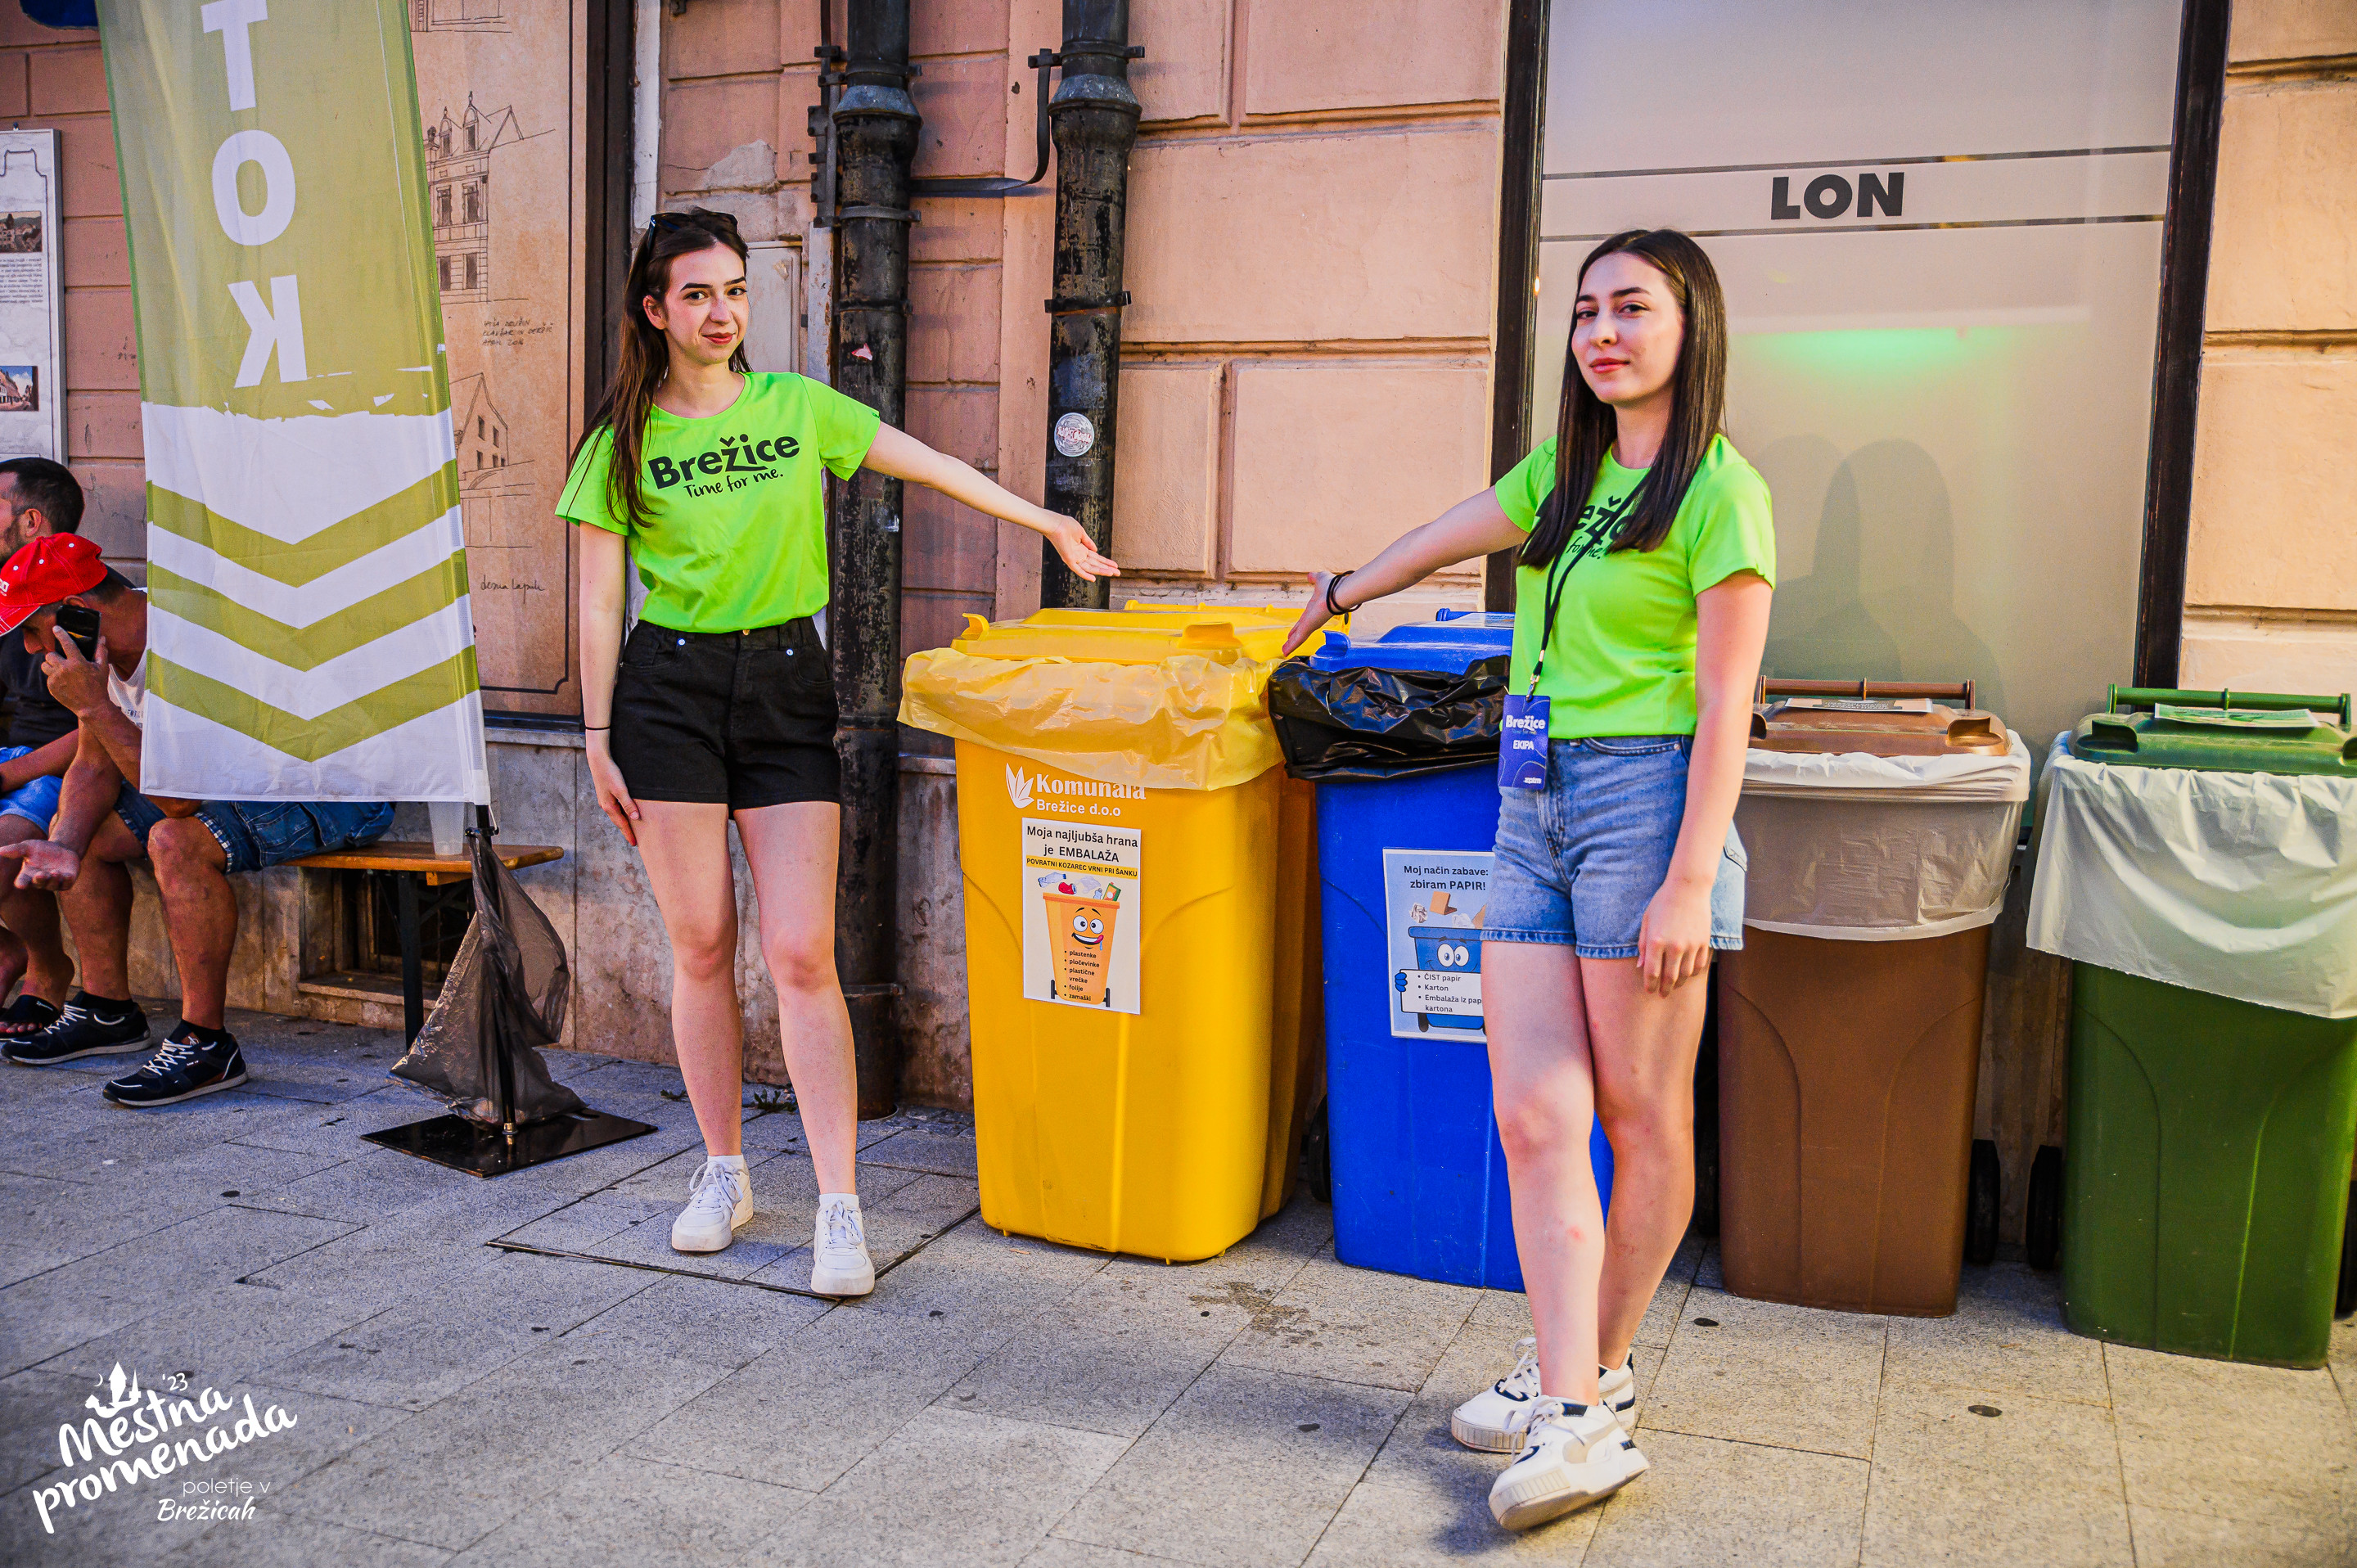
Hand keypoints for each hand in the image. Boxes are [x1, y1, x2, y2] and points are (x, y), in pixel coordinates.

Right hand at [0, 839, 80, 889]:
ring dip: (54, 879)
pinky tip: (68, 875)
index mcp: (28, 874)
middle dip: (40, 879)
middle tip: (41, 874)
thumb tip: (0, 851)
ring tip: (55, 872)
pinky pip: (67, 884)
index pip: (23, 881)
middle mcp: (40, 880)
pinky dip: (67, 880)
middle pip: (38, 883)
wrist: (61, 848)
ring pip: (53, 885)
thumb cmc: (40, 849)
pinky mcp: (66, 881)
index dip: (22, 883)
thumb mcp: (27, 847)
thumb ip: (15, 850)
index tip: (21, 884)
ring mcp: (53, 882)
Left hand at [42, 633, 109, 718]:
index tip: (55, 628)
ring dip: (51, 666)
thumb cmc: (99, 686)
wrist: (91, 706)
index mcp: (77, 662)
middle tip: (62, 660)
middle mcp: (64, 669)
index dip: (60, 634)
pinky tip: (64, 682)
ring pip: (45, 665)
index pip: (66, 643)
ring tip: (60, 670)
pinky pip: (48, 677)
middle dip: (55, 656)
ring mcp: (56, 678)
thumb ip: (101, 652)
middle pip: (50, 655)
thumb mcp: (103, 668)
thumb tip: (102, 638)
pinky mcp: (51, 687)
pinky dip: (54, 678)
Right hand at [585, 732, 640, 846]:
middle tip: (634, 841)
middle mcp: (606, 805)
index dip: (629, 834)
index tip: (635, 843)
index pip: (622, 824)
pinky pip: (615, 808)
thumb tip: (635, 817)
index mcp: (609, 806)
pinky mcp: (606, 794)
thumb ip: (628, 804)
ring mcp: (605, 800)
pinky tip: (625, 814)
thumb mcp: (621, 789)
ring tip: (631, 830)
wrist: (598, 760)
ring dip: (623, 823)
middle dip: (626, 831)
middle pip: (618, 822)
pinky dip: (621, 814)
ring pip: (616, 815)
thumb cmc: (610, 773)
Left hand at [1041, 514, 1118, 582]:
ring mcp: (1074, 558)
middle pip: (1095, 564)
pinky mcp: (1068, 559)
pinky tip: (1094, 579)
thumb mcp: (1081, 533)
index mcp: (1081, 549)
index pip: (1096, 557)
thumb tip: (1096, 550)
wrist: (1055, 524)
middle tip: (1118, 573)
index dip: (1106, 562)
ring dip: (1101, 570)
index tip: (1115, 565)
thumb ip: (1088, 542)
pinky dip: (1085, 574)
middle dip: (1107, 568)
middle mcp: (1078, 555)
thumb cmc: (1066, 525)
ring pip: (1090, 567)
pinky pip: (1078, 570)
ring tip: (1112, 573)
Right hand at [1280, 572, 1343, 656]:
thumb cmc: (1332, 586)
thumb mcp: (1320, 579)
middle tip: (1288, 644)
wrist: (1339, 592)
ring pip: (1299, 637)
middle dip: (1294, 637)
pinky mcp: (1309, 628)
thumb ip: (1314, 578)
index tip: (1294, 630)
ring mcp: (1311, 624)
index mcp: (1314, 608)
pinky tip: (1285, 652)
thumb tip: (1310, 576)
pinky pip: (1298, 639)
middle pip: (1301, 630)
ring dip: (1291, 645)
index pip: (1304, 619)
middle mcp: (1312, 618)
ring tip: (1284, 652)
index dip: (1298, 625)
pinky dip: (1291, 646)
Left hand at [1636, 875, 1713, 995]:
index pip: (1652, 973)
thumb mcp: (1647, 921)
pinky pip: (1699, 965)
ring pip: (1686, 974)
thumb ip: (1643, 945)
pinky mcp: (1703, 942)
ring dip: (1679, 983)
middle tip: (1662, 994)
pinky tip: (1687, 974)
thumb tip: (1641, 967)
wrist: (1688, 888)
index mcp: (1656, 941)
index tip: (1649, 991)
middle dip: (1664, 989)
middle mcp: (1674, 946)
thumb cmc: (1662, 902)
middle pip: (1670, 978)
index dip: (1650, 985)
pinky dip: (1693, 973)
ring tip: (1674, 986)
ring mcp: (1691, 945)